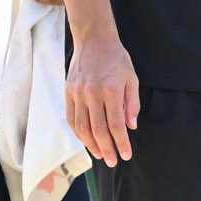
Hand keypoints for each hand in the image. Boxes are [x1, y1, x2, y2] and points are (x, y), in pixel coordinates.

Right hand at [65, 28, 138, 164]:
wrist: (94, 39)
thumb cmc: (117, 59)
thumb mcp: (132, 78)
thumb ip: (132, 104)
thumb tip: (130, 127)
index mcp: (110, 89)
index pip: (116, 125)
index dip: (121, 143)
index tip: (126, 155)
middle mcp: (92, 93)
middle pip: (98, 130)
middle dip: (106, 149)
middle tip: (113, 161)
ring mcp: (77, 93)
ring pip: (82, 127)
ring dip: (91, 145)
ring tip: (100, 155)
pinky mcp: (68, 92)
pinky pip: (72, 118)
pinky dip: (79, 133)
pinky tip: (87, 141)